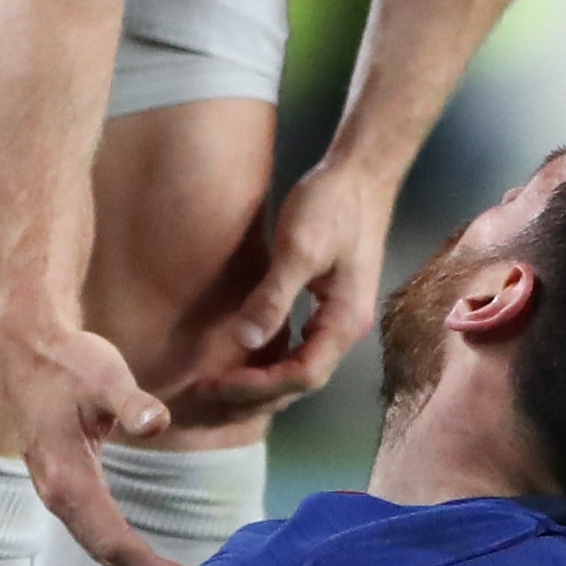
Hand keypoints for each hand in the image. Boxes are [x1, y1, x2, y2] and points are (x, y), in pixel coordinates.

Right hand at [4, 323, 173, 565]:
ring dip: (129, 565)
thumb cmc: (69, 360)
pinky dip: (117, 545)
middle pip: (101, 550)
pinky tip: (143, 552)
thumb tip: (157, 423)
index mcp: (67, 477)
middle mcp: (56, 492)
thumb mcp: (105, 374)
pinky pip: (91, 526)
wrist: (27, 346)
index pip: (111, 539)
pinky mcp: (60, 482)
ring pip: (94, 541)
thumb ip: (132, 402)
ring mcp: (54, 490)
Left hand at [197, 159, 392, 411]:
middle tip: (205, 390)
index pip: (302, 376)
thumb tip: (246, 340)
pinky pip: (300, 346)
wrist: (360, 172)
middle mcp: (346, 328)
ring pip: (301, 366)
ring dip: (262, 379)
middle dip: (255, 392)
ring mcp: (340, 316)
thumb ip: (275, 296)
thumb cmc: (332, 205)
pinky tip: (244, 355)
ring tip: (219, 382)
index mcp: (344, 321)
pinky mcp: (329, 302)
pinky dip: (271, 358)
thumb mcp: (299, 248)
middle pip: (302, 380)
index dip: (258, 387)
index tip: (215, 383)